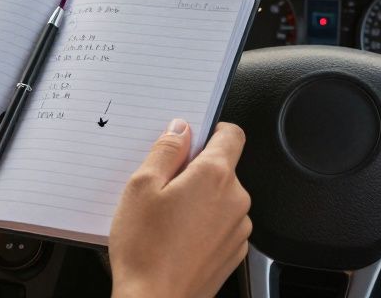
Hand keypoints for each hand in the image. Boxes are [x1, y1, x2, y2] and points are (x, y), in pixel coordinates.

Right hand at [109, 120, 250, 297]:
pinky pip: (222, 224)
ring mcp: (238, 229)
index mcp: (215, 176)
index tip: (192, 140)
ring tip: (167, 218)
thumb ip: (165, 150)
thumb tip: (180, 128)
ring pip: (222, 198)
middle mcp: (235, 200)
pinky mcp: (233, 252)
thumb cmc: (144, 249)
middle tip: (163, 188)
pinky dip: (204, 224)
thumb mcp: (141, 186)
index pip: (232, 135)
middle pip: (223, 168)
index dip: (212, 131)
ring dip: (200, 199)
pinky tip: (177, 237)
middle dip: (196, 171)